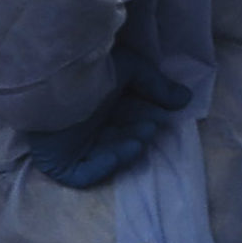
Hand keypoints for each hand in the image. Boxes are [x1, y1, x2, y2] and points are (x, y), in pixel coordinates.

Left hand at [28, 48, 187, 189]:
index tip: (160, 115)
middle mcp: (80, 123)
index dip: (142, 118)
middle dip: (135, 133)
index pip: (120, 118)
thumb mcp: (131, 69)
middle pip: (113, 137)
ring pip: (102, 156)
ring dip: (125, 149)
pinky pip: (80, 175)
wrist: (54, 76)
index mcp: (92, 102)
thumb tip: (186, 98)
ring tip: (140, 137)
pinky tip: (119, 152)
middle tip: (151, 126)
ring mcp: (68, 143)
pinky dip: (102, 168)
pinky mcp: (57, 160)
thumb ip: (157, 85)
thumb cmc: (90, 67)